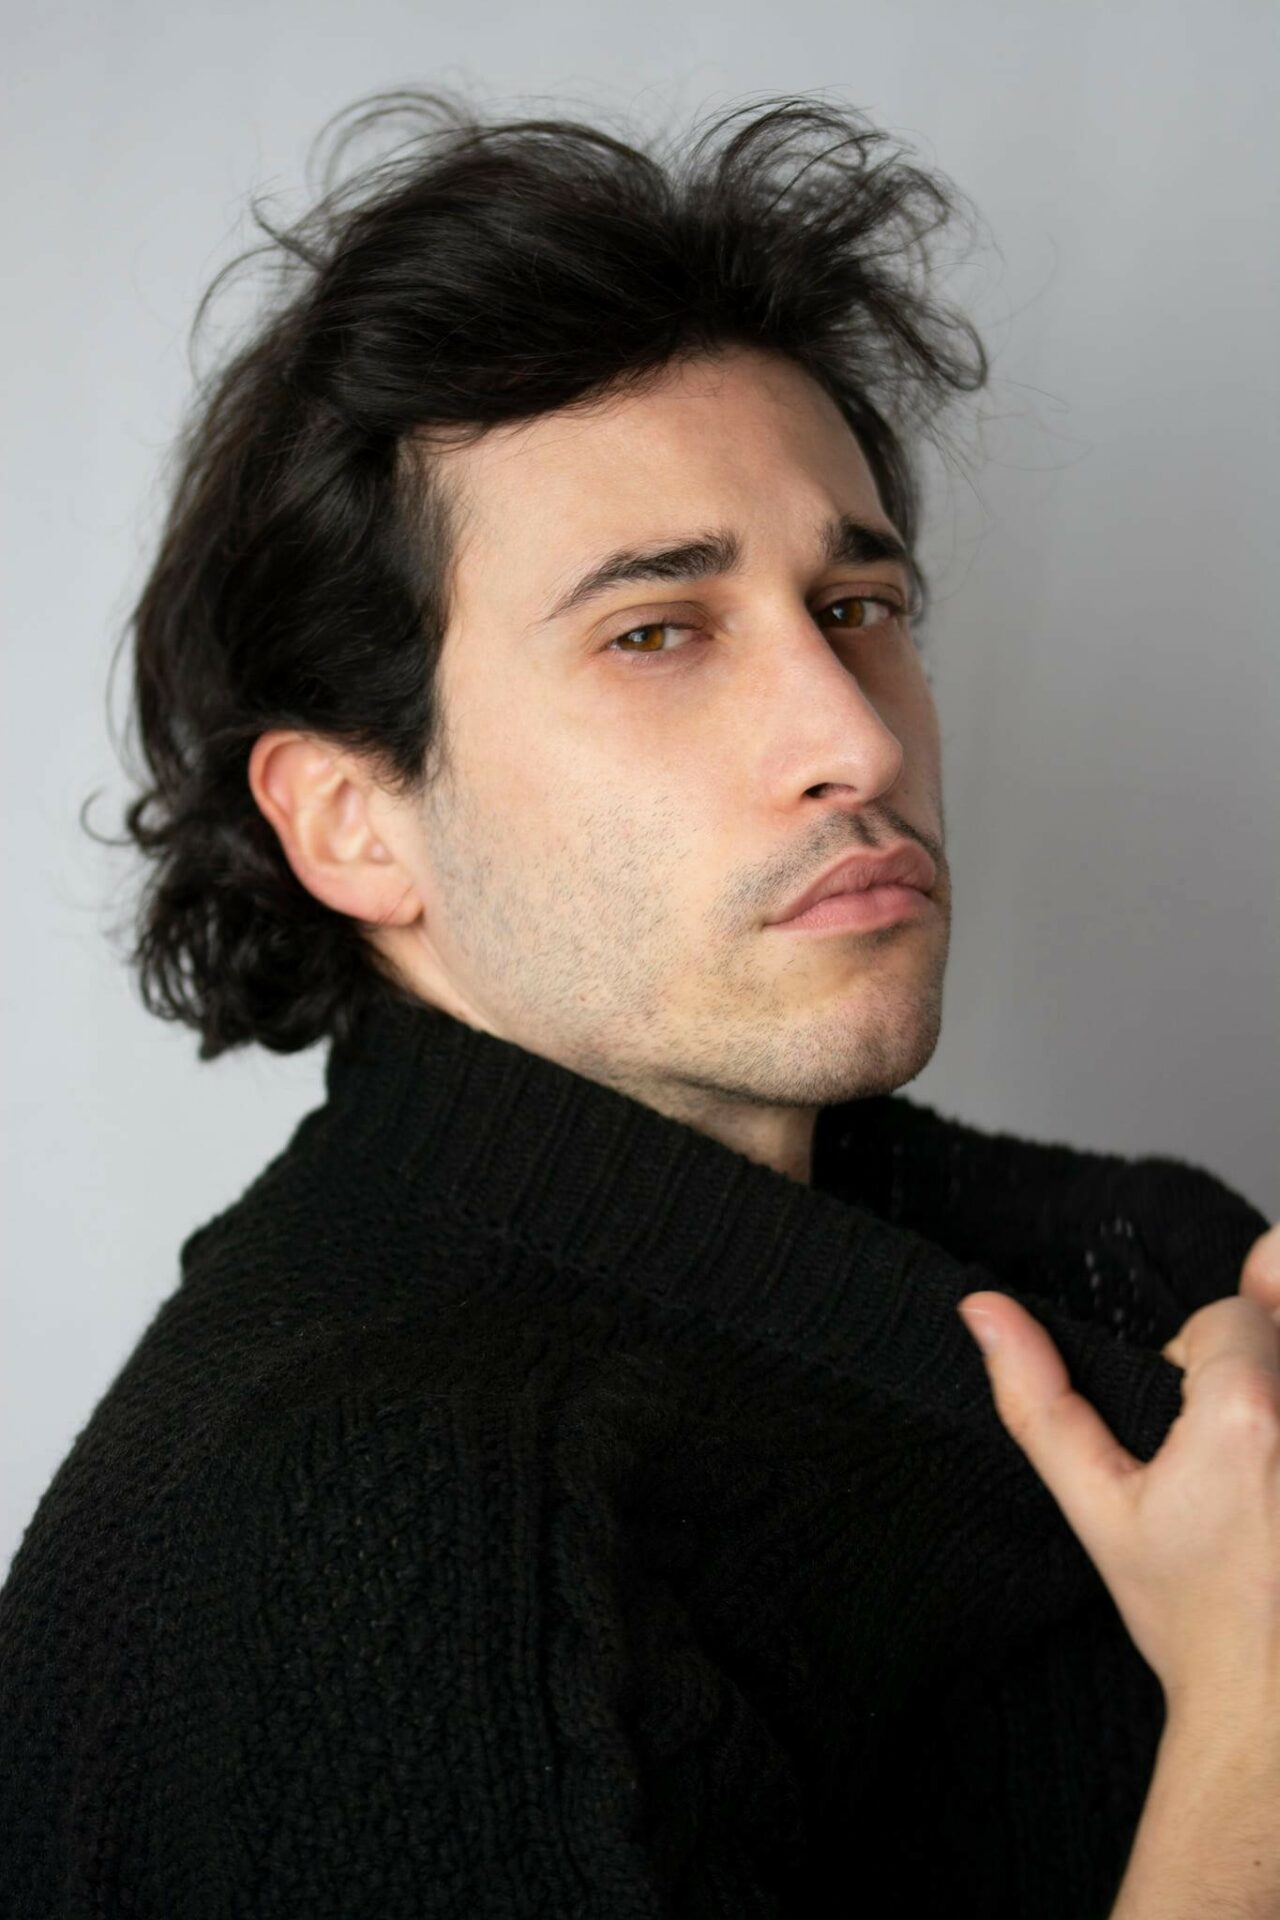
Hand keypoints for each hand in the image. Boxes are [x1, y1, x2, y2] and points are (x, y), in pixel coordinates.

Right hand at [958, 1223, 1279, 1721]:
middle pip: (1279, 1325)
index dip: (1198, 1362)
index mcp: (1245, 1413)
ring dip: (1278, 1385)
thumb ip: (1039, 1400)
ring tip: (1260, 1457)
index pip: (1227, 1313)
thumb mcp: (1098, 1506)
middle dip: (1252, 1361)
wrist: (1274, 1709)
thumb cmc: (1191, 1615)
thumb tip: (982, 1308)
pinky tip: (1277, 1484)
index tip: (1189, 1432)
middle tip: (1236, 1433)